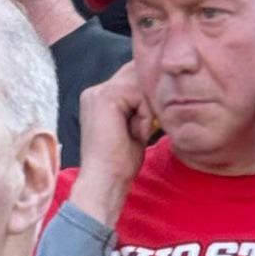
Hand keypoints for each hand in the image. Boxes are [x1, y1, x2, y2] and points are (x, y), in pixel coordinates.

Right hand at [70, 60, 154, 227]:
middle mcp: (95, 91)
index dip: (148, 95)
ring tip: (137, 133)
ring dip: (147, 111)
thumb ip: (140, 107)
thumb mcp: (133, 127)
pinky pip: (140, 96)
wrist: (106, 180)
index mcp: (99, 97)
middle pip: (136, 75)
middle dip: (150, 100)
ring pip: (140, 86)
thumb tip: (159, 92)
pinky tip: (135, 134)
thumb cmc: (120, 162)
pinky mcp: (105, 97)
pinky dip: (145, 116)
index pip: (132, 78)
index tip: (151, 120)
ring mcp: (98, 92)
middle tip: (145, 127)